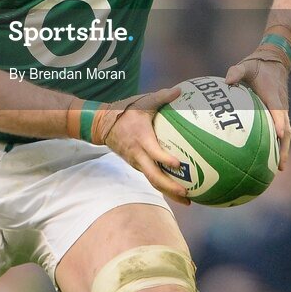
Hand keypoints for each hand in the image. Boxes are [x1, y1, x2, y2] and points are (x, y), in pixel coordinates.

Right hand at [101, 87, 191, 205]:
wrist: (102, 124)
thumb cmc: (125, 112)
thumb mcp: (143, 102)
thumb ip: (162, 97)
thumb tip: (180, 90)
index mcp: (141, 139)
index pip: (153, 152)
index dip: (165, 159)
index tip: (179, 164)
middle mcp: (138, 154)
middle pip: (154, 176)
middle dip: (170, 188)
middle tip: (187, 194)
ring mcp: (137, 162)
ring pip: (153, 181)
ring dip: (168, 191)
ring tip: (188, 200)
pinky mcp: (137, 165)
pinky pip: (151, 177)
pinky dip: (163, 185)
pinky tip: (178, 190)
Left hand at [225, 54, 290, 169]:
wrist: (275, 61)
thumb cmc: (258, 65)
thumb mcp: (247, 65)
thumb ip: (236, 71)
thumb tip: (226, 81)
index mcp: (273, 96)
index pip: (278, 111)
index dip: (279, 123)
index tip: (279, 135)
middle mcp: (281, 106)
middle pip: (286, 130)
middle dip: (284, 147)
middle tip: (280, 165)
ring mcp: (282, 110)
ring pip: (285, 133)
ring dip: (283, 150)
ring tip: (278, 168)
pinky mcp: (279, 113)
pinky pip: (280, 130)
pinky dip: (278, 144)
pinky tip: (269, 157)